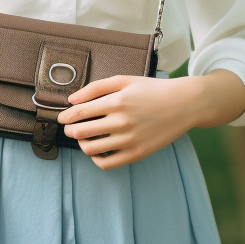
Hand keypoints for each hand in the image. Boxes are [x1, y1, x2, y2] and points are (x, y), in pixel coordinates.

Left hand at [57, 69, 244, 169]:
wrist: (183, 104)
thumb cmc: (152, 90)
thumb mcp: (124, 80)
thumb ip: (95, 87)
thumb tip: (72, 100)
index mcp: (116, 101)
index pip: (79, 113)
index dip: (65, 116)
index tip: (62, 117)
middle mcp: (121, 122)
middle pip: (81, 132)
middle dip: (70, 130)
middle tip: (70, 128)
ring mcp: (129, 140)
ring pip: (91, 149)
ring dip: (81, 144)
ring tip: (84, 138)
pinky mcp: (137, 154)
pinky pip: (106, 163)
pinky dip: (96, 158)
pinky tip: (97, 150)